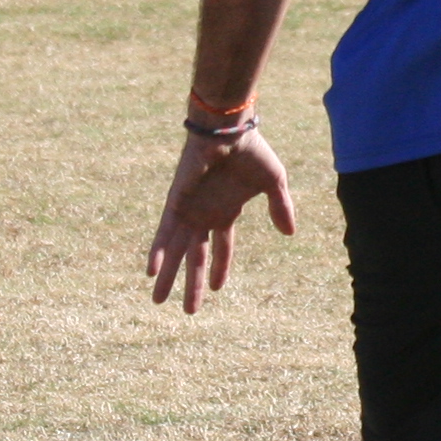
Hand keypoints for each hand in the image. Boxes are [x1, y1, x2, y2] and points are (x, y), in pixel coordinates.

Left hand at [146, 129, 296, 313]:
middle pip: (195, 258)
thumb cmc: (251, 150)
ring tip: (159, 300)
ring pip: (176, 251)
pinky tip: (151, 271)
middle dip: (191, 284)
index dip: (219, 269)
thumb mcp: (274, 182)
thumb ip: (279, 207)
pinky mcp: (175, 202)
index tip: (217, 289)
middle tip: (188, 311)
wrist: (229, 129)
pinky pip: (164, 231)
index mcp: (225, 211)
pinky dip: (157, 251)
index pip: (221, 248)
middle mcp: (204, 215)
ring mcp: (188, 210)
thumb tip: (290, 234)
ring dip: (168, 276)